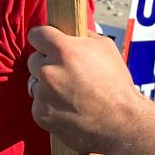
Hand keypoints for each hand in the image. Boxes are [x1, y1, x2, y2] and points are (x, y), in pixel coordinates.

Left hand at [27, 27, 146, 154]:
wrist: (120, 123)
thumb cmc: (116, 84)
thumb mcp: (106, 47)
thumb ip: (82, 36)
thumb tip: (69, 31)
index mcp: (63, 49)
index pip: (36, 34)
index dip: (43, 38)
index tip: (47, 44)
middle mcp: (49, 70)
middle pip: (34, 59)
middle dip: (47, 63)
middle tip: (66, 73)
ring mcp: (43, 94)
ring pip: (35, 82)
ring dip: (47, 86)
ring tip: (70, 94)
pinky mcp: (41, 114)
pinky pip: (38, 104)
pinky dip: (49, 106)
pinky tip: (69, 109)